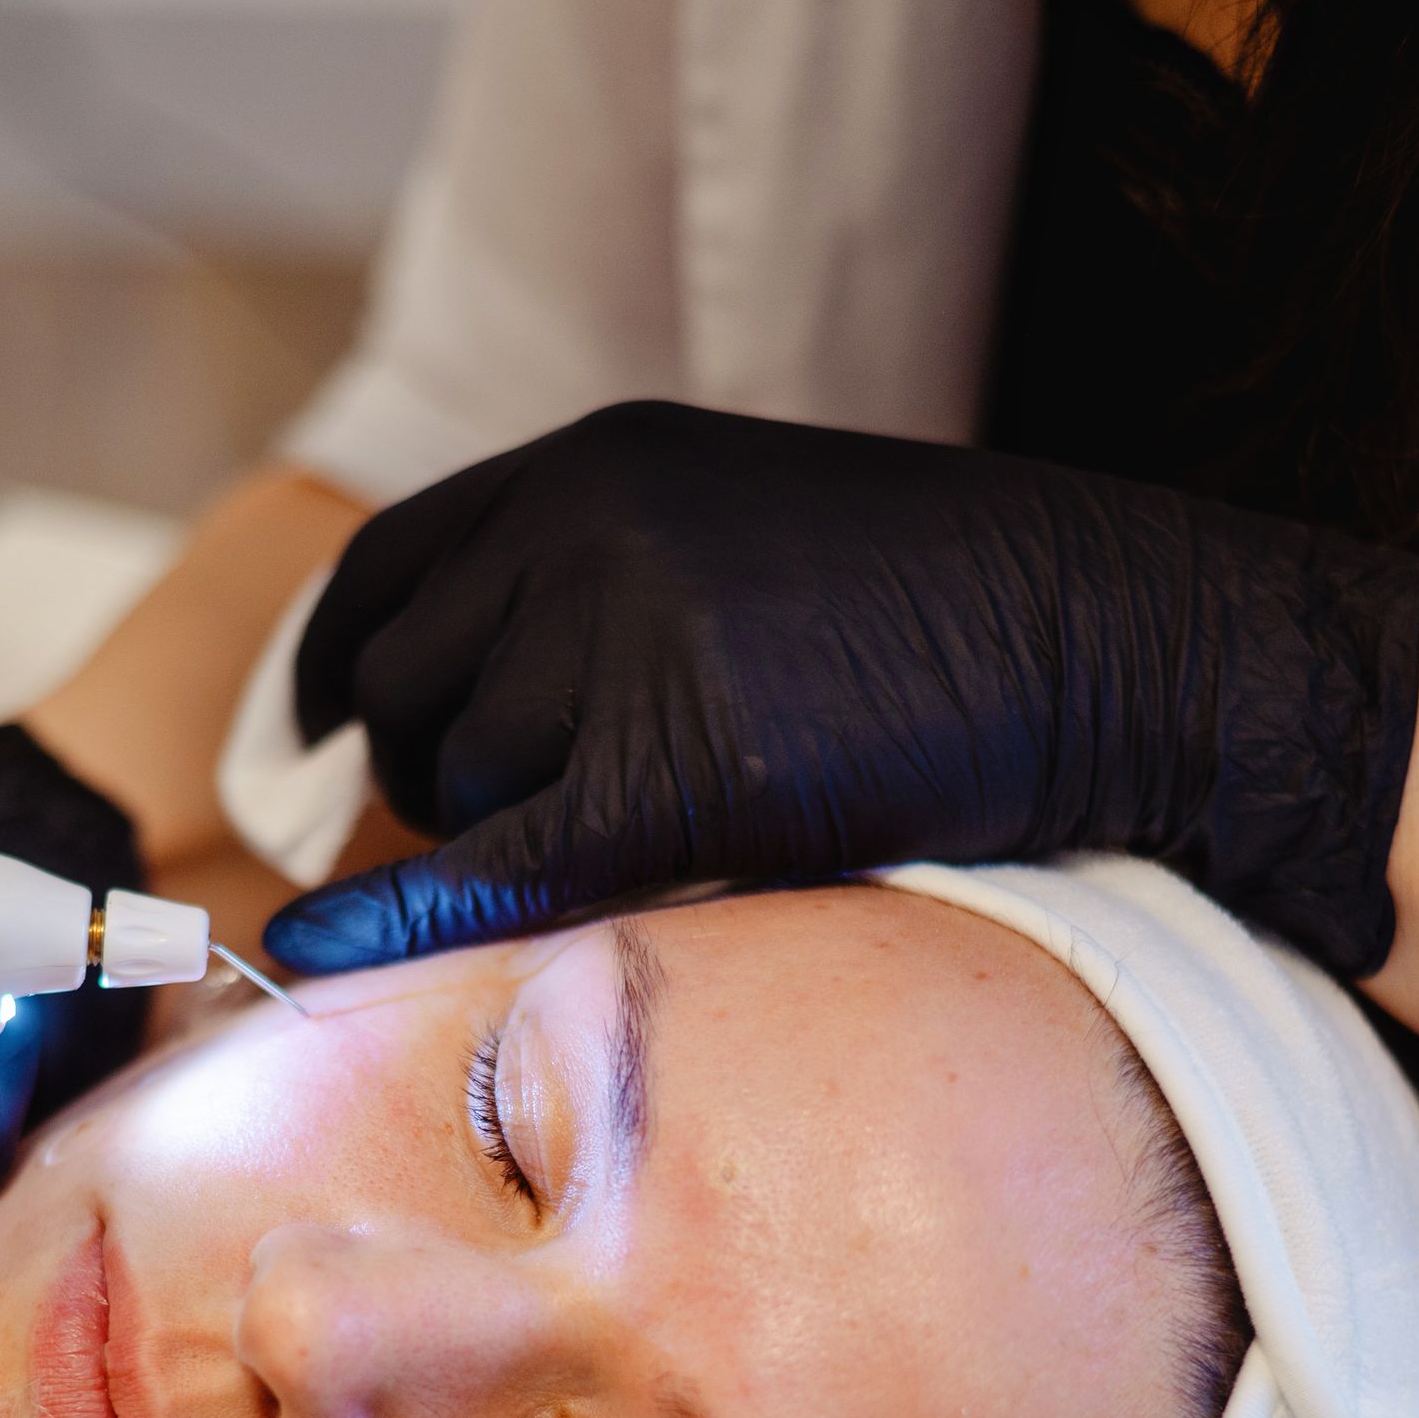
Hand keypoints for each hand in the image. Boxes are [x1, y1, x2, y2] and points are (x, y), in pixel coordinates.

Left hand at [267, 402, 1418, 977]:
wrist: (1109, 642)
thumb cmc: (946, 612)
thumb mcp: (746, 537)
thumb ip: (604, 586)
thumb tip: (472, 703)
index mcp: (599, 462)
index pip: (393, 563)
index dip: (335, 658)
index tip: (310, 727)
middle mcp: (588, 527)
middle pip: (402, 682)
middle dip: (429, 769)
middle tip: (519, 822)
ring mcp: (630, 637)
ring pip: (458, 779)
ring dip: (510, 831)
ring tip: (653, 826)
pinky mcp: (684, 765)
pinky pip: (495, 862)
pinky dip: (397, 918)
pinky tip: (312, 955)